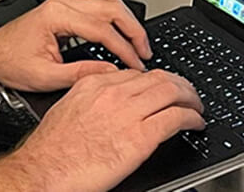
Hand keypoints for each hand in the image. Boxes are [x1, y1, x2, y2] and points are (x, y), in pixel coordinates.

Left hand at [0, 0, 151, 91]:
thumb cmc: (10, 63)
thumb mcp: (46, 77)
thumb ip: (80, 74)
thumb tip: (110, 73)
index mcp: (56, 16)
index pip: (102, 29)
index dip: (124, 49)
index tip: (136, 65)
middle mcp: (61, 4)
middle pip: (111, 7)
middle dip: (133, 30)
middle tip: (145, 53)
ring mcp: (63, 3)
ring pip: (107, 3)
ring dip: (126, 23)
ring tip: (138, 47)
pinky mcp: (64, 9)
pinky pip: (97, 8)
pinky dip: (114, 21)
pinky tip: (121, 38)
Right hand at [0, 69, 204, 191]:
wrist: (46, 169)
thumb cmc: (53, 148)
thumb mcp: (68, 109)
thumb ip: (90, 99)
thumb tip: (106, 104)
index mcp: (93, 84)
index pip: (135, 73)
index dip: (154, 80)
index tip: (160, 88)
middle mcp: (112, 93)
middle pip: (158, 77)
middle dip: (179, 84)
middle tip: (188, 94)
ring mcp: (128, 113)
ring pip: (172, 92)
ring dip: (191, 98)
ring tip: (196, 107)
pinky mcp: (141, 137)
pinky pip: (177, 118)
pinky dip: (192, 118)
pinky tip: (196, 123)